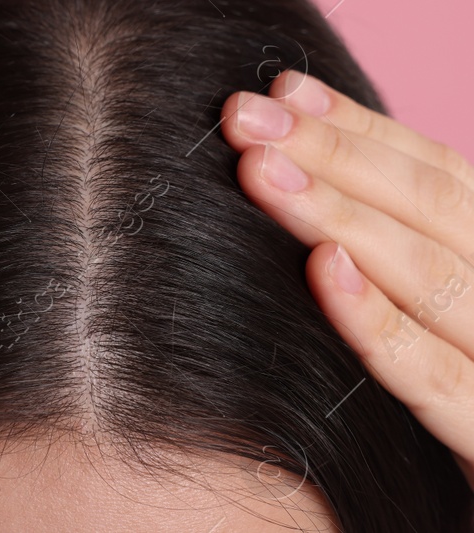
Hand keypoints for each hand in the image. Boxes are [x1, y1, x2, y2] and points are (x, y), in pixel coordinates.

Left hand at [222, 70, 473, 481]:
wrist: (473, 514)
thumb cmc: (464, 400)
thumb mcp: (448, 321)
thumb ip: (403, 263)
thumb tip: (313, 190)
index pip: (444, 176)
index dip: (362, 130)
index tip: (282, 92)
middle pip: (435, 208)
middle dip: (335, 155)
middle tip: (244, 117)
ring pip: (434, 275)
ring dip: (342, 216)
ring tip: (262, 171)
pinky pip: (438, 378)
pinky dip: (378, 320)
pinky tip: (323, 272)